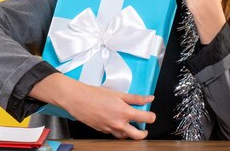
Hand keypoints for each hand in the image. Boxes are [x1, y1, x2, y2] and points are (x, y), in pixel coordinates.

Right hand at [30, 73, 155, 138]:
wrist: (77, 99)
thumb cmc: (95, 94)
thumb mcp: (118, 93)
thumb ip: (135, 98)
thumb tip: (149, 98)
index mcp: (124, 112)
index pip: (145, 118)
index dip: (151, 117)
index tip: (151, 116)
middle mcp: (118, 123)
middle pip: (137, 135)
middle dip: (143, 133)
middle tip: (145, 129)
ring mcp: (109, 129)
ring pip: (124, 136)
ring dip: (130, 133)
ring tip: (131, 127)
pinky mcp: (102, 131)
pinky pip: (113, 134)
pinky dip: (117, 130)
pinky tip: (116, 123)